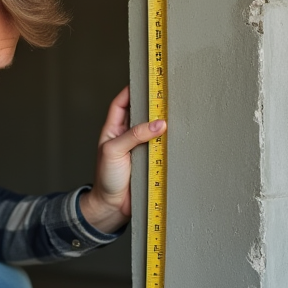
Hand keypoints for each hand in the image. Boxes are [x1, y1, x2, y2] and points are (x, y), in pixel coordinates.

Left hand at [79, 86, 165, 232]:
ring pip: (154, 130)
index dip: (131, 90)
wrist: (112, 207)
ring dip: (164, 123)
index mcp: (113, 130)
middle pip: (141, 114)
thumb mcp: (115, 151)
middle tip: (168, 93)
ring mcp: (140, 148)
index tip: (146, 81)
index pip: (121, 103)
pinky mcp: (152, 161)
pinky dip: (170, 142)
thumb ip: (135, 135)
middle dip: (153, 104)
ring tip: (178, 111)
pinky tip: (180, 136)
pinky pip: (163, 148)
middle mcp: (127, 137)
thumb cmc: (106, 178)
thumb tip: (160, 123)